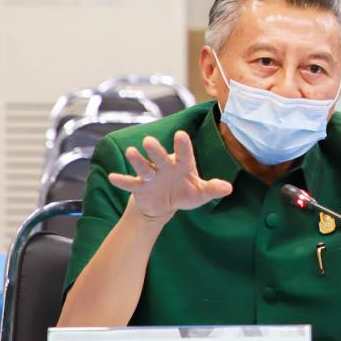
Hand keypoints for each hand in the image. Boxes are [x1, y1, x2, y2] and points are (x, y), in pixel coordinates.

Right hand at [111, 132, 233, 222]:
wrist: (164, 205)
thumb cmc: (185, 193)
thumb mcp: (200, 194)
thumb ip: (212, 189)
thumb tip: (228, 188)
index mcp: (183, 164)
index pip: (184, 153)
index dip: (183, 145)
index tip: (181, 134)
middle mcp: (165, 166)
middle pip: (160, 157)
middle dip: (155, 149)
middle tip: (149, 140)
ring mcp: (151, 176)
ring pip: (144, 167)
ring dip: (137, 160)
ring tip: (131, 151)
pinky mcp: (139, 187)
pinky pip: (130, 183)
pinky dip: (122, 181)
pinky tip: (112, 177)